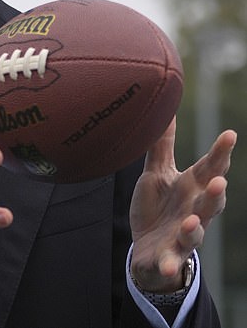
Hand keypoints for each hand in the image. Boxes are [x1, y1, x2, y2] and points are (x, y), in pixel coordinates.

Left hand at [129, 117, 236, 291]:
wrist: (147, 251)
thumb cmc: (158, 208)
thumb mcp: (157, 173)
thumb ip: (163, 145)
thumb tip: (166, 111)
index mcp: (191, 189)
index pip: (209, 169)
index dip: (220, 153)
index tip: (230, 134)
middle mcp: (193, 212)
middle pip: (210, 202)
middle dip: (215, 193)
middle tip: (219, 180)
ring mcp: (183, 237)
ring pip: (195, 233)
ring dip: (195, 228)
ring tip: (192, 221)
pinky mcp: (169, 257)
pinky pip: (171, 262)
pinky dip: (171, 264)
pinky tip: (169, 265)